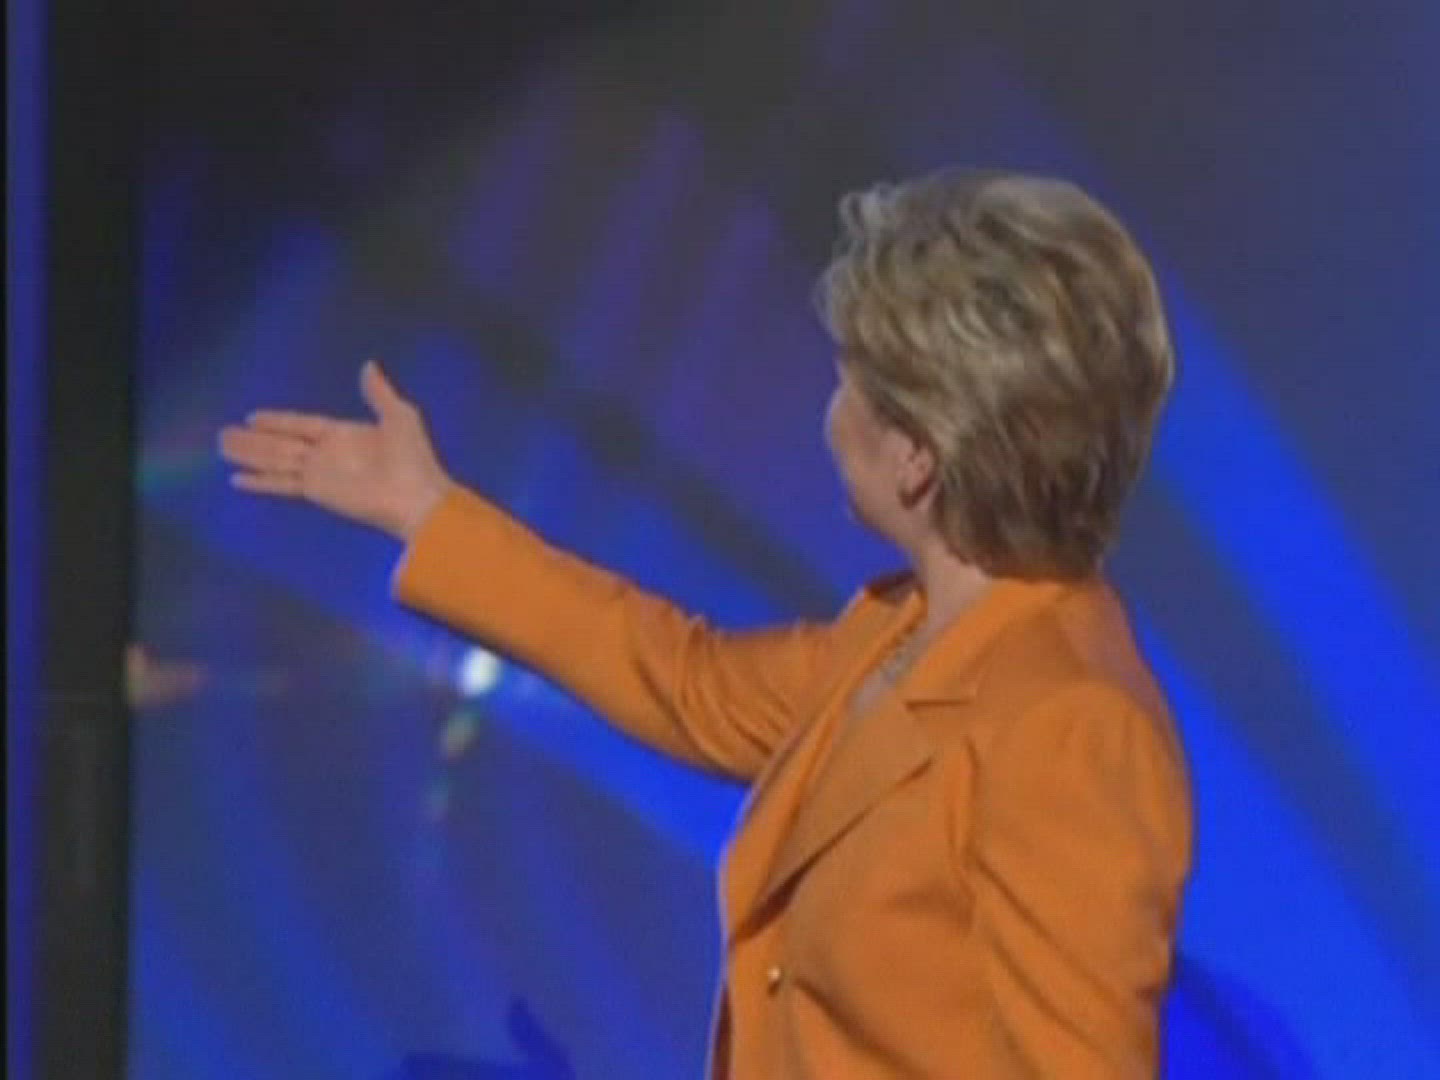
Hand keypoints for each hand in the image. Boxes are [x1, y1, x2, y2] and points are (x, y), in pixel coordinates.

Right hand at [218, 360, 454, 539]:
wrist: (417, 497)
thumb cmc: (413, 457)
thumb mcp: (399, 415)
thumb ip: (378, 392)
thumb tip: (368, 365)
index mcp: (344, 434)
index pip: (302, 424)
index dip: (278, 421)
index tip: (253, 417)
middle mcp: (327, 453)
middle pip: (281, 443)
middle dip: (253, 439)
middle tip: (223, 433)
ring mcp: (319, 474)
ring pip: (274, 460)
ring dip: (248, 454)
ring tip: (221, 447)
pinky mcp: (315, 492)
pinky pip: (281, 483)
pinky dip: (259, 481)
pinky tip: (236, 479)